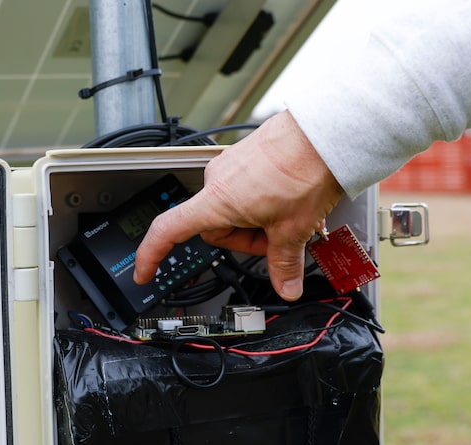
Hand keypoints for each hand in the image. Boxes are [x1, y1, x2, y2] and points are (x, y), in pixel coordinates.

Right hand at [133, 110, 343, 300]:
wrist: (325, 133)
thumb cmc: (304, 170)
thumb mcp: (294, 229)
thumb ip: (284, 265)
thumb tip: (286, 287)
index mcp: (217, 201)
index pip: (168, 230)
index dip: (152, 256)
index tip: (145, 273)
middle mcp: (216, 180)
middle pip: (217, 228)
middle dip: (246, 240)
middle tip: (278, 239)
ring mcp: (230, 166)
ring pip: (234, 210)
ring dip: (257, 221)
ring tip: (289, 215)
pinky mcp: (245, 156)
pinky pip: (245, 190)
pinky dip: (263, 202)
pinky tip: (288, 199)